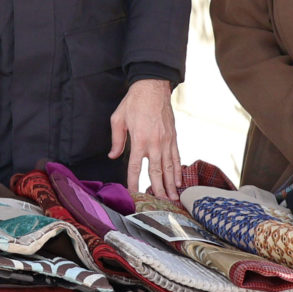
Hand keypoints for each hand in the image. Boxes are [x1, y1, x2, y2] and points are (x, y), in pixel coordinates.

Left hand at [108, 78, 180, 200]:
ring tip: (173, 198)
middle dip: (158, 189)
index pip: (135, 167)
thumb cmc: (134, 102)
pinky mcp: (173, 137)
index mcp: (139, 139)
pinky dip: (178, 170)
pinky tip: (178, 181)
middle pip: (156, 172)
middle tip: (161, 203)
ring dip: (171, 184)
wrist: (153, 87)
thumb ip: (117, 140)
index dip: (134, 182)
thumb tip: (113, 156)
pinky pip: (176, 157)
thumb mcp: (118, 119)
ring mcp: (166, 141)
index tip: (133, 193)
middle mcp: (154, 143)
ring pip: (169, 167)